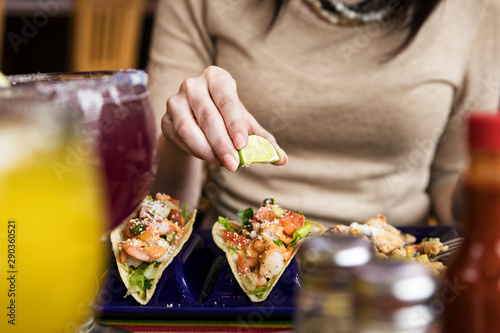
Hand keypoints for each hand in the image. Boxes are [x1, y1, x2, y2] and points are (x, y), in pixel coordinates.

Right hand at [161, 66, 287, 171]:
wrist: (196, 119)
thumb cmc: (225, 117)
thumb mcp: (244, 124)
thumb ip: (262, 139)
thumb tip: (282, 159)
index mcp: (216, 77)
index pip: (226, 100)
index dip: (234, 123)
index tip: (243, 144)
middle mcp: (192, 84)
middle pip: (208, 116)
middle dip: (222, 144)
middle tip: (234, 164)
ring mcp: (175, 101)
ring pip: (188, 129)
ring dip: (207, 151)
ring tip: (223, 164)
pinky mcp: (164, 119)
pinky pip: (179, 139)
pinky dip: (195, 152)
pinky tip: (209, 158)